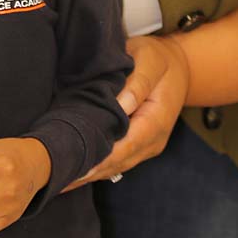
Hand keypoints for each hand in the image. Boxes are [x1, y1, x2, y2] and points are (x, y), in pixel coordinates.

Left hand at [64, 34, 189, 190]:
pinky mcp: (138, 144)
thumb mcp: (150, 61)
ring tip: (61, 178)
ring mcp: (147, 146)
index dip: (101, 158)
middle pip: (118, 162)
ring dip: (90, 173)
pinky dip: (97, 165)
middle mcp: (153, 140)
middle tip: (58, 175)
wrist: (179, 66)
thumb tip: (121, 106)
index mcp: (156, 121)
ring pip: (116, 165)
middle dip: (89, 171)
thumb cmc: (159, 59)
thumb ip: (137, 83)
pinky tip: (75, 169)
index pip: (126, 146)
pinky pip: (117, 159)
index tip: (77, 166)